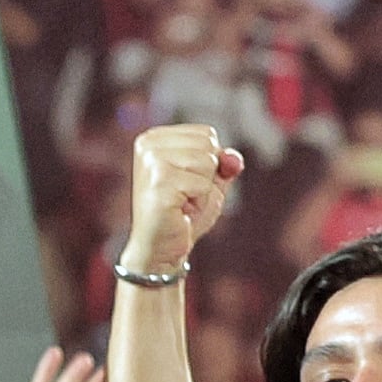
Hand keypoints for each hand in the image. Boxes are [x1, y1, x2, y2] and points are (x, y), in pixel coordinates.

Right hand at [123, 125, 242, 272]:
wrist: (161, 248)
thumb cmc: (182, 213)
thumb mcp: (209, 181)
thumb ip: (225, 163)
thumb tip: (232, 158)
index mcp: (155, 138)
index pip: (206, 134)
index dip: (209, 162)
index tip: (187, 182)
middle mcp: (148, 145)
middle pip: (208, 145)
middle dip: (207, 175)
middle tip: (186, 195)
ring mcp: (152, 163)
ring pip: (207, 163)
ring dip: (203, 189)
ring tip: (183, 202)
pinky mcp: (159, 184)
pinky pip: (203, 185)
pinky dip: (200, 202)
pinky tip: (180, 211)